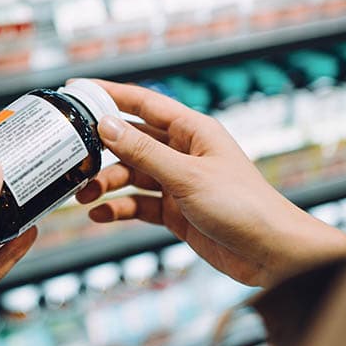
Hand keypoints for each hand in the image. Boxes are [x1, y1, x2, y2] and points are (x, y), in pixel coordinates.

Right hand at [75, 80, 345, 287]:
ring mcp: (179, 183)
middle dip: (102, 151)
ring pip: (132, 175)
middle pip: (132, 142)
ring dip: (107, 184)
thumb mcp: (187, 176)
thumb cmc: (243, 206)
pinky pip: (139, 204)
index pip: (144, 103)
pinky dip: (119, 208)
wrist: (271, 254)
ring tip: (84, 196)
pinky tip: (102, 214)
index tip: (76, 91)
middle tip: (73, 160)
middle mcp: (184, 152)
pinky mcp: (176, 212)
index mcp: (193, 131)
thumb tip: (106, 125)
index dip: (109, 95)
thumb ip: (144, 152)